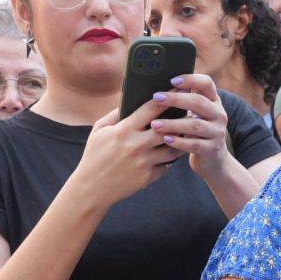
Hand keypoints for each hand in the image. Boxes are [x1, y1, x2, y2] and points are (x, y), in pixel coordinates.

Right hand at [68, 101, 182, 208]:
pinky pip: (167, 166)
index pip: (151, 109)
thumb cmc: (94, 155)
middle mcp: (136, 145)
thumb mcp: (99, 130)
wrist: (91, 188)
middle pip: (168, 128)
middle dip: (180, 120)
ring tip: (185, 134)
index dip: (167, 98)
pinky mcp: (148, 177)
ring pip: (173, 148)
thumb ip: (115, 114)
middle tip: (189, 114)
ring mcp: (143, 162)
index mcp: (123, 130)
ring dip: (180, 141)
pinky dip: (170, 159)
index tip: (177, 91)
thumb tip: (130, 100)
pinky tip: (172, 153)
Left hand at [147, 73, 235, 178]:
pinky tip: (165, 139)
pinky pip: (194, 144)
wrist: (214, 161)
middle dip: (176, 99)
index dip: (191, 79)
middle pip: (198, 102)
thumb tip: (157, 90)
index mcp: (214, 102)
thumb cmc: (198, 134)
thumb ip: (186, 103)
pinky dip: (178, 141)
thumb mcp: (197, 115)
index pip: (207, 83)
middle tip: (156, 98)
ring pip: (194, 125)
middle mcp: (219, 115)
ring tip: (155, 124)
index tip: (172, 80)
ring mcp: (217, 133)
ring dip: (173, 124)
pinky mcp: (212, 150)